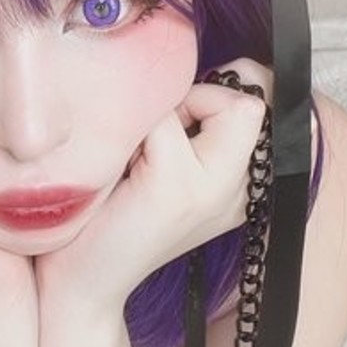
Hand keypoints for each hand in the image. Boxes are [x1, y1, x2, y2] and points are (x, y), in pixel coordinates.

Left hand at [34, 60, 272, 319]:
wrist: (79, 285)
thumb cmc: (110, 215)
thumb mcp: (163, 162)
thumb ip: (194, 123)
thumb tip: (196, 61)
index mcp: (245, 184)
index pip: (267, 100)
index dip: (221, 92)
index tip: (176, 124)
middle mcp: (244, 188)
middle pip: (252, 97)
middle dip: (196, 99)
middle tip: (152, 145)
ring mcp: (216, 188)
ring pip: (216, 100)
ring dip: (163, 114)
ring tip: (135, 161)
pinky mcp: (177, 186)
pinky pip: (162, 116)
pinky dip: (133, 129)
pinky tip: (116, 172)